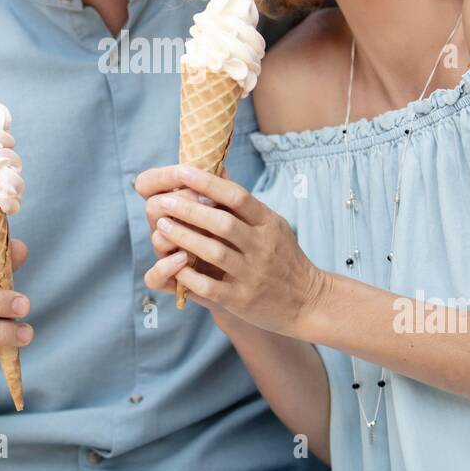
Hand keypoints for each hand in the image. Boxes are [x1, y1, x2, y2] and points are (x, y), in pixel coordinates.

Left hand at [135, 164, 327, 335]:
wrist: (308, 301)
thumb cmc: (283, 257)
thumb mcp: (273, 225)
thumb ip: (245, 205)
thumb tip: (215, 169)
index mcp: (268, 224)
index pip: (238, 197)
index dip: (208, 183)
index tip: (182, 172)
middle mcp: (262, 247)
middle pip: (222, 222)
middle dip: (189, 210)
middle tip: (163, 201)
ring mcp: (252, 274)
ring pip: (213, 252)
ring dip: (183, 237)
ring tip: (161, 225)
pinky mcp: (241, 300)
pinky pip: (209, 286)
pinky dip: (188, 274)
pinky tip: (171, 262)